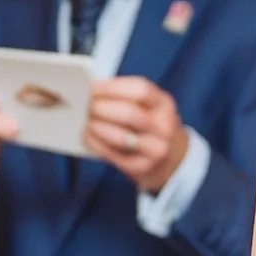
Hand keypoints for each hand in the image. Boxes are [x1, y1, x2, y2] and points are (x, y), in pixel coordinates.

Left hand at [85, 77, 188, 193]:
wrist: (170, 160)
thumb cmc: (151, 128)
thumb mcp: (150, 108)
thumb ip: (126, 98)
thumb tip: (91, 92)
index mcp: (164, 104)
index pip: (140, 89)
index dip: (113, 88)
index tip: (92, 88)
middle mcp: (164, 126)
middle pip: (130, 113)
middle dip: (103, 109)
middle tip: (85, 107)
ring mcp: (155, 149)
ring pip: (122, 137)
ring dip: (98, 128)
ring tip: (85, 122)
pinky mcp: (142, 167)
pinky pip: (115, 155)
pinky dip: (97, 144)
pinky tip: (87, 137)